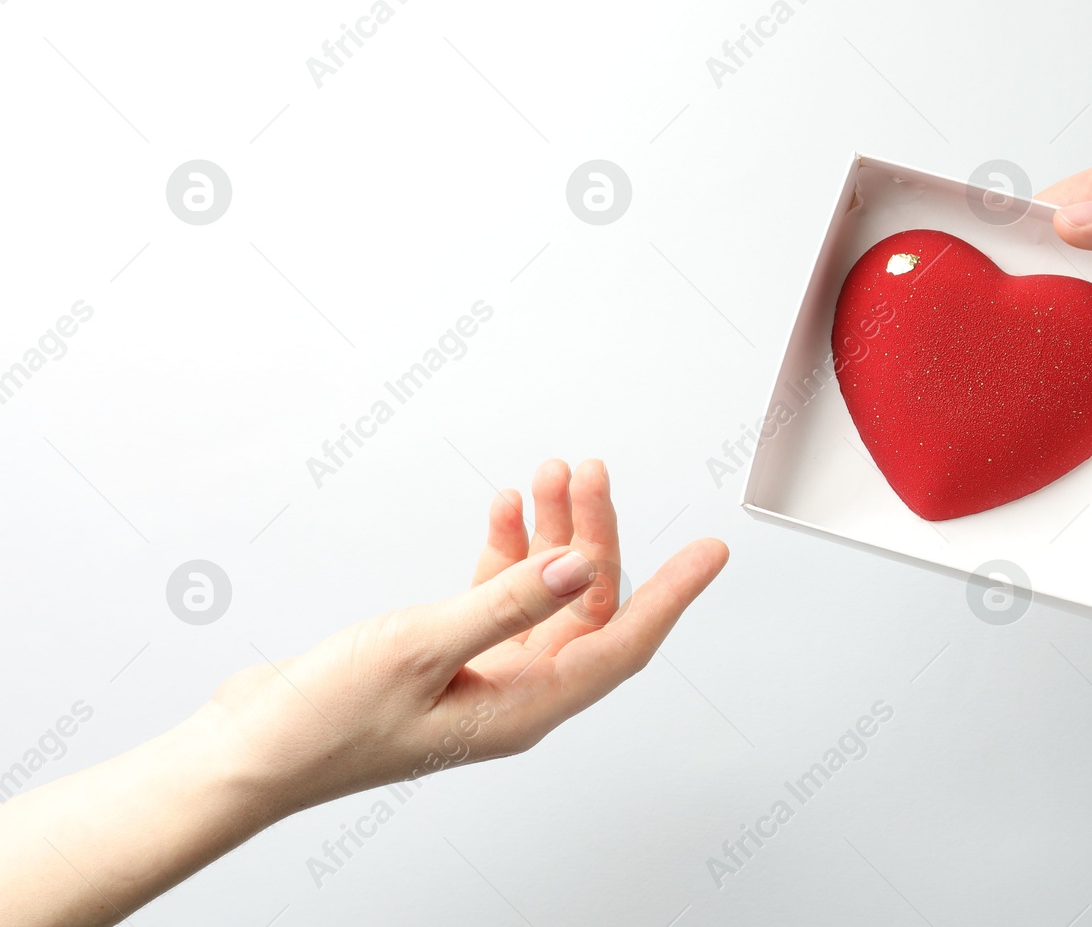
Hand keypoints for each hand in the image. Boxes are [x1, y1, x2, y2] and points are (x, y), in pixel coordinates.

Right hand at [205, 458, 727, 814]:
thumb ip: (504, 602)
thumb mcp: (420, 648)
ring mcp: (482, 674)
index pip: (622, 645)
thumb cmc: (322, 723)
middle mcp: (514, 694)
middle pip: (583, 605)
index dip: (673, 595)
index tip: (712, 553)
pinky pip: (497, 596)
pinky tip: (506, 512)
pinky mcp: (446, 655)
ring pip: (543, 594)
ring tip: (550, 475)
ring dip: (550, 535)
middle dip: (592, 534)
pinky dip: (505, 552)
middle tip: (589, 471)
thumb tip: (577, 567)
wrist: (247, 753)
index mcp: (524, 708)